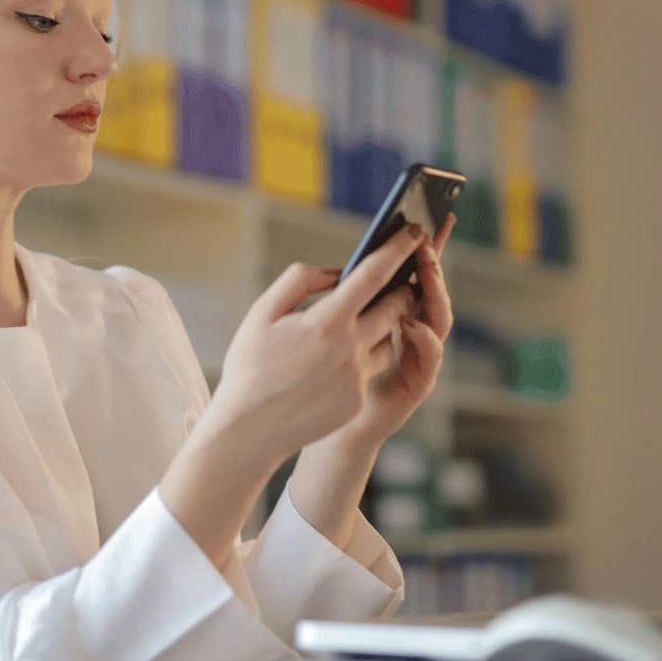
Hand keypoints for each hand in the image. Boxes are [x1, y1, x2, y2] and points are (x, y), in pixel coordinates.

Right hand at [208, 219, 431, 468]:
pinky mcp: (358, 400)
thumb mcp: (263, 312)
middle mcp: (350, 348)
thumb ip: (300, 280)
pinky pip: (372, 368)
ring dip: (381, 325)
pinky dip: (362, 356)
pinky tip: (336, 359)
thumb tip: (335, 273)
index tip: (413, 231)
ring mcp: (357, 377)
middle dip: (399, 289)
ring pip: (387, 339)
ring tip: (359, 320)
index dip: (396, 249)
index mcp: (327, 321)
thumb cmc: (250, 365)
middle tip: (395, 279)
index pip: (374, 275)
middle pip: (395, 307)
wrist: (248, 429)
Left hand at [323, 213, 456, 451]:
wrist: (322, 428)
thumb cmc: (320, 377)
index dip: (422, 248)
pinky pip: (430, 356)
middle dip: (433, 264)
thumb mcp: (326, 330)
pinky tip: (410, 321)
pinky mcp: (418, 382)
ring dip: (434, 293)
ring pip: (438, 318)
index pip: (413, 275)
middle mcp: (413, 332)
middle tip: (426, 238)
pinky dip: (424, 337)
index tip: (428, 217)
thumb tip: (344, 269)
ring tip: (424, 272)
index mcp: (393, 315)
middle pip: (432, 290)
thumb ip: (338, 301)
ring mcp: (419, 356)